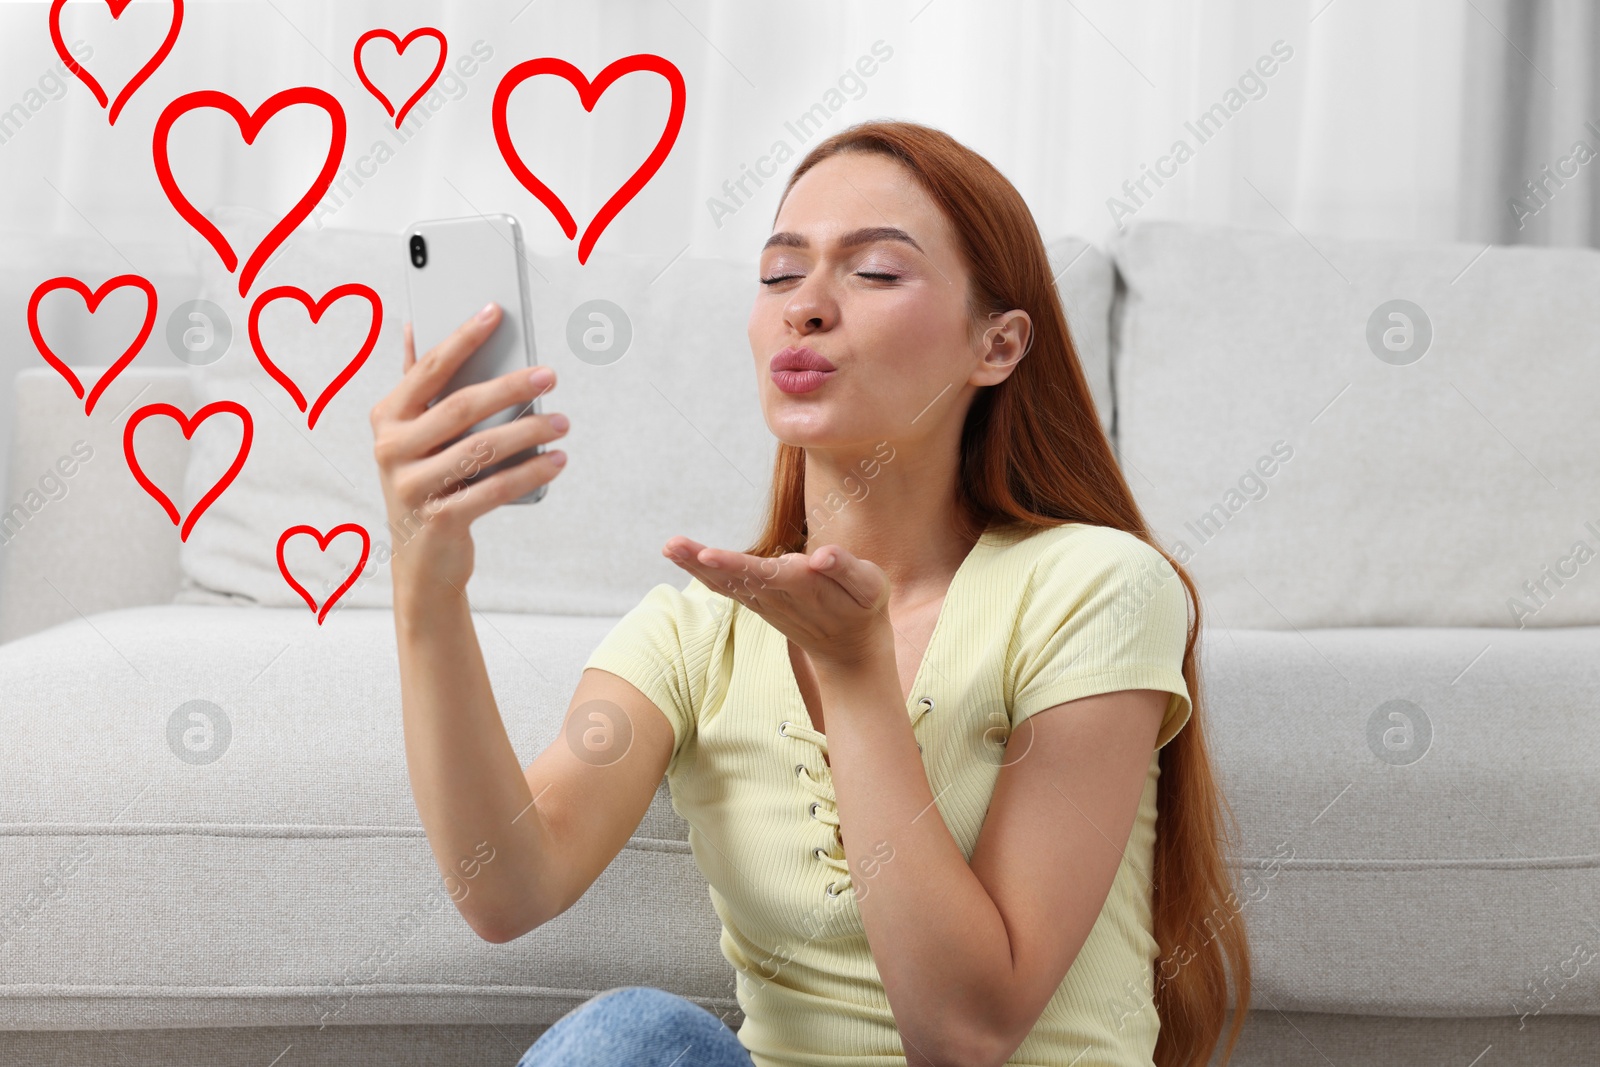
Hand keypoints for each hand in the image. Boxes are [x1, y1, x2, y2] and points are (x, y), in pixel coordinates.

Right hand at [369, 303, 569, 591]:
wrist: (422, 559)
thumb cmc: (428, 482)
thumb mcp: (414, 435)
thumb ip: (417, 385)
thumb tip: (414, 326)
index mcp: (387, 417)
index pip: (429, 368)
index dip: (463, 338)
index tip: (495, 311)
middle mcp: (391, 449)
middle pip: (461, 407)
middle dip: (510, 387)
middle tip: (549, 374)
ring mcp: (412, 486)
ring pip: (481, 448)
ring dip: (529, 431)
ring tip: (562, 421)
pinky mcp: (439, 519)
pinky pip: (493, 489)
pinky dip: (530, 472)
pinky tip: (556, 460)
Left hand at [663, 536, 893, 672]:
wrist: (850, 649)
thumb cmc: (863, 608)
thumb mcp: (870, 587)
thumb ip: (846, 569)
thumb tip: (820, 556)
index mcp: (804, 587)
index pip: (764, 573)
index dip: (735, 565)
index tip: (707, 555)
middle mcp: (777, 596)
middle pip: (734, 577)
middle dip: (702, 561)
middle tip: (671, 544)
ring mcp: (765, 602)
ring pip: (725, 583)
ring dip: (695, 565)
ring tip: (669, 546)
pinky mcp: (759, 602)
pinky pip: (727, 588)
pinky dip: (704, 572)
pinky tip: (684, 556)